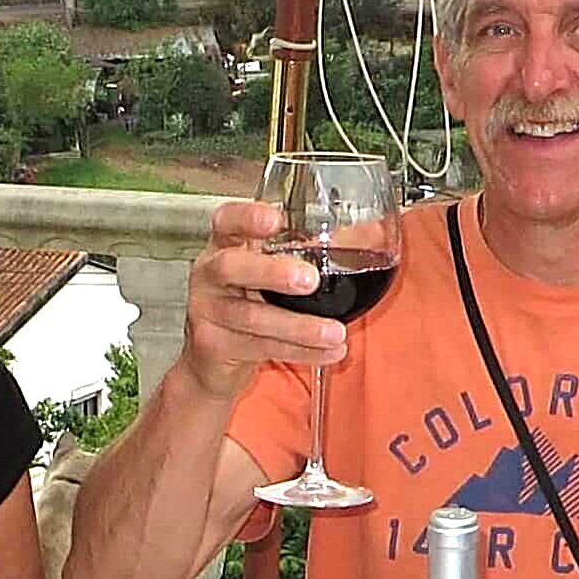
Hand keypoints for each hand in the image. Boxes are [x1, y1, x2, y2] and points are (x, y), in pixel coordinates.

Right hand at [177, 199, 345, 396]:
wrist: (211, 361)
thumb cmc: (249, 302)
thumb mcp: (269, 273)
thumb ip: (308, 253)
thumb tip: (371, 234)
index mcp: (224, 245)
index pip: (226, 220)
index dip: (247, 217)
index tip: (276, 219)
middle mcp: (209, 274)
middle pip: (231, 267)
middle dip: (272, 272)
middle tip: (309, 280)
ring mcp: (206, 311)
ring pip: (253, 317)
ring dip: (300, 326)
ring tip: (336, 332)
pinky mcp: (213, 345)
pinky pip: (261, 348)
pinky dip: (301, 352)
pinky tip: (329, 352)